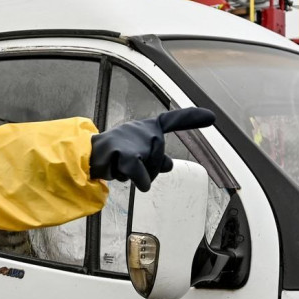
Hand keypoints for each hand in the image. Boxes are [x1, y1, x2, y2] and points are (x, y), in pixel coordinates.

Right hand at [90, 107, 215, 190]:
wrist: (86, 158)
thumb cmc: (112, 154)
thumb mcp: (136, 154)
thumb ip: (155, 158)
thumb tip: (169, 165)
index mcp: (147, 127)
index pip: (172, 120)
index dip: (192, 118)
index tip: (212, 117)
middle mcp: (144, 130)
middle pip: (161, 160)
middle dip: (148, 170)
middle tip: (127, 166)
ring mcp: (136, 141)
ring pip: (152, 170)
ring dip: (137, 175)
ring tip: (119, 167)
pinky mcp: (128, 156)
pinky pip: (143, 176)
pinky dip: (141, 181)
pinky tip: (135, 181)